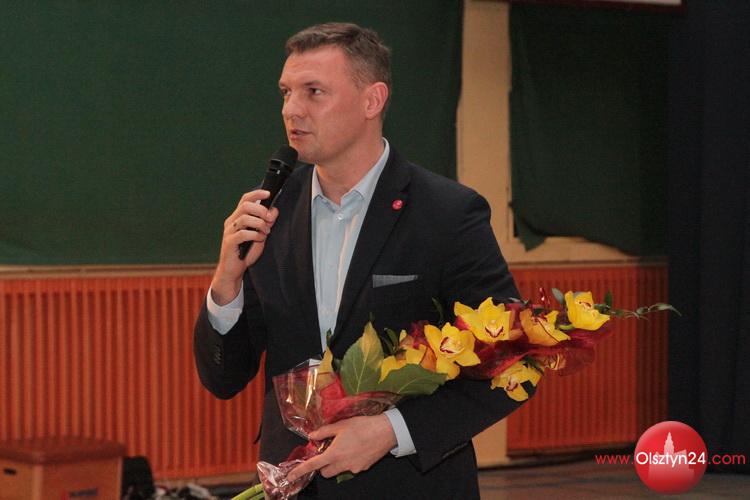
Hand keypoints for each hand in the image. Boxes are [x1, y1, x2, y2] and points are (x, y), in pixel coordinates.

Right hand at [210, 190, 278, 304]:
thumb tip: (275, 210)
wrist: (233, 270)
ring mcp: (229, 231)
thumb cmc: (245, 253)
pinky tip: (260, 238)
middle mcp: (231, 222)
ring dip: (259, 223)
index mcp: (237, 217)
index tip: (268, 193)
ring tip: (266, 231)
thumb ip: (267, 223)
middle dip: (261, 210)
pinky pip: (242, 233)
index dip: (256, 194)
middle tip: (270, 219)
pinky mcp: (229, 242)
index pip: (245, 199)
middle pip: (246, 206)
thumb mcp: (260, 235)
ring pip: (244, 218)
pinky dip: (255, 234)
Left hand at [287, 414, 396, 480]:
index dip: (300, 471)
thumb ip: (324, 432)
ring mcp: (353, 468)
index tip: (291, 476)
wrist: (386, 432)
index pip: (313, 465)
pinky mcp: (362, 468)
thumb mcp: (341, 425)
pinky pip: (351, 467)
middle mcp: (342, 464)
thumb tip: (312, 436)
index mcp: (334, 453)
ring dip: (337, 463)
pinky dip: (349, 461)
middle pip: (325, 472)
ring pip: (338, 471)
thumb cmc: (363, 426)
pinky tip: (357, 449)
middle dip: (323, 465)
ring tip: (346, 447)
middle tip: (329, 451)